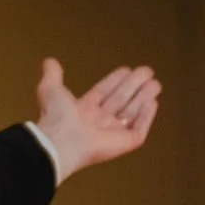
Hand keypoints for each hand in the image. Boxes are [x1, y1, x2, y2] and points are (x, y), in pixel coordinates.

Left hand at [34, 58, 160, 178]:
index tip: (126, 69)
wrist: (62, 141)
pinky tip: (153, 102)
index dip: (115, 80)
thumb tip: (49, 61)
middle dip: (134, 85)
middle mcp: (99, 121)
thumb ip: (52, 76)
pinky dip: (147, 116)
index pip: (104, 92)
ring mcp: (113, 133)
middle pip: (121, 100)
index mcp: (83, 110)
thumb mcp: (50, 90)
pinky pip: (139, 128)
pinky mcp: (125, 142)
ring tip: (155, 83)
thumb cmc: (56, 117)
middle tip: (147, 71)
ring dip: (144, 97)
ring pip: (132, 112)